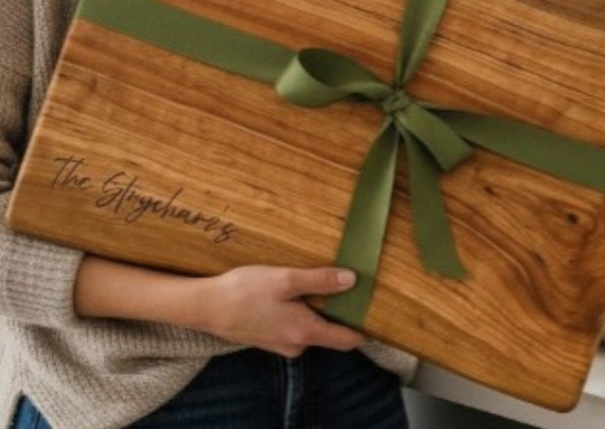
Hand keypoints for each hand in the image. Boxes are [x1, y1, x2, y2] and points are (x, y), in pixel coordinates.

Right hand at [196, 265, 366, 356]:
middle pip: (330, 333)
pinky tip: (298, 292)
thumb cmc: (246, 291)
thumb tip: (352, 281)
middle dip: (343, 314)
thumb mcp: (286, 280)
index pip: (346, 340)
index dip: (364, 331)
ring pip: (311, 328)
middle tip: (356, 287)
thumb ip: (320, 281)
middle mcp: (296, 344)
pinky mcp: (269, 336)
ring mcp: (281, 343)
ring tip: (328, 283)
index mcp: (305, 332)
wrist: (206, 307)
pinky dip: (303, 311)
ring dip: (320, 310)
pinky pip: (295, 326)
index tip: (380, 317)